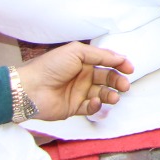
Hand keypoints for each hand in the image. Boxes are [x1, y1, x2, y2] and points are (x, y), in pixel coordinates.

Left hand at [15, 42, 132, 120]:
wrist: (29, 88)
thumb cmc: (51, 66)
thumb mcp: (76, 52)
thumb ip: (100, 55)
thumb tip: (120, 57)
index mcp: (83, 62)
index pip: (106, 62)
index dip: (119, 64)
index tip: (129, 69)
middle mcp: (83, 76)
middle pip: (107, 78)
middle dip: (117, 81)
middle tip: (124, 85)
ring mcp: (79, 92)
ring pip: (101, 94)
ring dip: (110, 95)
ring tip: (114, 97)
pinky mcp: (74, 108)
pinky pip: (90, 107)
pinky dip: (96, 105)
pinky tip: (94, 101)